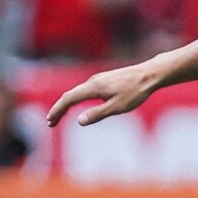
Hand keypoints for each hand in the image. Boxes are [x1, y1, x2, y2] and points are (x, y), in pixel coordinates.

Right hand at [46, 61, 160, 126]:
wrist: (148, 74)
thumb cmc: (135, 92)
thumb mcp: (117, 107)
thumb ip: (97, 114)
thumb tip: (79, 121)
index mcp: (93, 88)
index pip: (68, 99)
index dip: (57, 110)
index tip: (50, 121)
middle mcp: (92, 81)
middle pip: (70, 96)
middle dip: (59, 110)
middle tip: (51, 123)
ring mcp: (98, 79)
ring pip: (77, 92)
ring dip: (67, 104)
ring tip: (60, 116)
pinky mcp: (104, 79)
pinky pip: (84, 90)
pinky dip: (76, 99)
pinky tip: (77, 105)